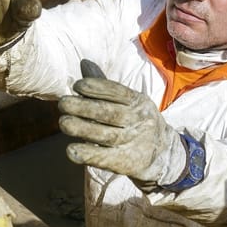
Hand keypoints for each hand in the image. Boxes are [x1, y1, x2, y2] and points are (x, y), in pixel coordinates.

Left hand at [58, 72, 185, 189]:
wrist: (163, 153)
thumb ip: (104, 87)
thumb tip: (84, 63)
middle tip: (63, 104)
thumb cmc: (136, 121)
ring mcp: (134, 142)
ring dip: (83, 129)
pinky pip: (106, 158)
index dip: (97, 87)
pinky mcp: (127, 163)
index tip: (77, 86)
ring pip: (107, 135)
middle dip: (84, 107)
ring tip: (63, 122)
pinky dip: (88, 154)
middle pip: (110, 113)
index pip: (118, 92)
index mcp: (139, 102)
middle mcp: (139, 121)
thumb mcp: (128, 102)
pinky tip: (72, 150)